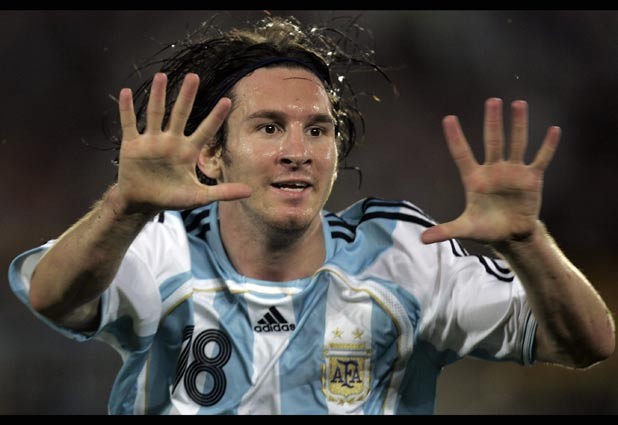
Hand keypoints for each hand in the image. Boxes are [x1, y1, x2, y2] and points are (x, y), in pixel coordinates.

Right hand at [113, 73, 250, 215]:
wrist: (141, 203)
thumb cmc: (170, 198)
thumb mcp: (198, 197)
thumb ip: (222, 192)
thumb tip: (250, 192)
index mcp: (188, 151)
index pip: (206, 130)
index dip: (216, 117)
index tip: (227, 100)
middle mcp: (171, 141)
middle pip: (180, 114)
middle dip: (187, 96)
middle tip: (194, 77)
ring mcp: (151, 141)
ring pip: (156, 113)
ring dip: (158, 95)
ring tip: (161, 75)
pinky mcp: (132, 144)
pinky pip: (129, 123)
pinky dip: (126, 109)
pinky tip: (126, 92)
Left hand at [421, 98, 560, 246]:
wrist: (511, 235)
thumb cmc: (485, 228)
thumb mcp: (465, 229)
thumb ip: (445, 230)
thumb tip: (423, 240)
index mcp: (474, 179)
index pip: (462, 154)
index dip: (455, 137)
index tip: (448, 118)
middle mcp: (493, 170)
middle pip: (492, 141)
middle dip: (492, 122)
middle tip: (492, 101)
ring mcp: (513, 172)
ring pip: (516, 143)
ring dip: (518, 125)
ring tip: (518, 103)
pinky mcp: (531, 178)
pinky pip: (540, 159)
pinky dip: (547, 146)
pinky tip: (553, 130)